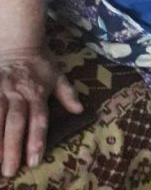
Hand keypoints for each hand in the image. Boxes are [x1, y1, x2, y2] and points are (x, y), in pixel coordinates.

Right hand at [0, 49, 82, 176]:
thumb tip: (80, 110)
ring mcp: (2, 91)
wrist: (19, 43)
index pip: (38, 119)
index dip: (36, 140)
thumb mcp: (57, 75)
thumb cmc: (40, 64)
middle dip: (13, 147)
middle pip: (16, 122)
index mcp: (38, 93)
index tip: (34, 160)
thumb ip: (68, 94)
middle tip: (11, 170)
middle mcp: (19, 93)